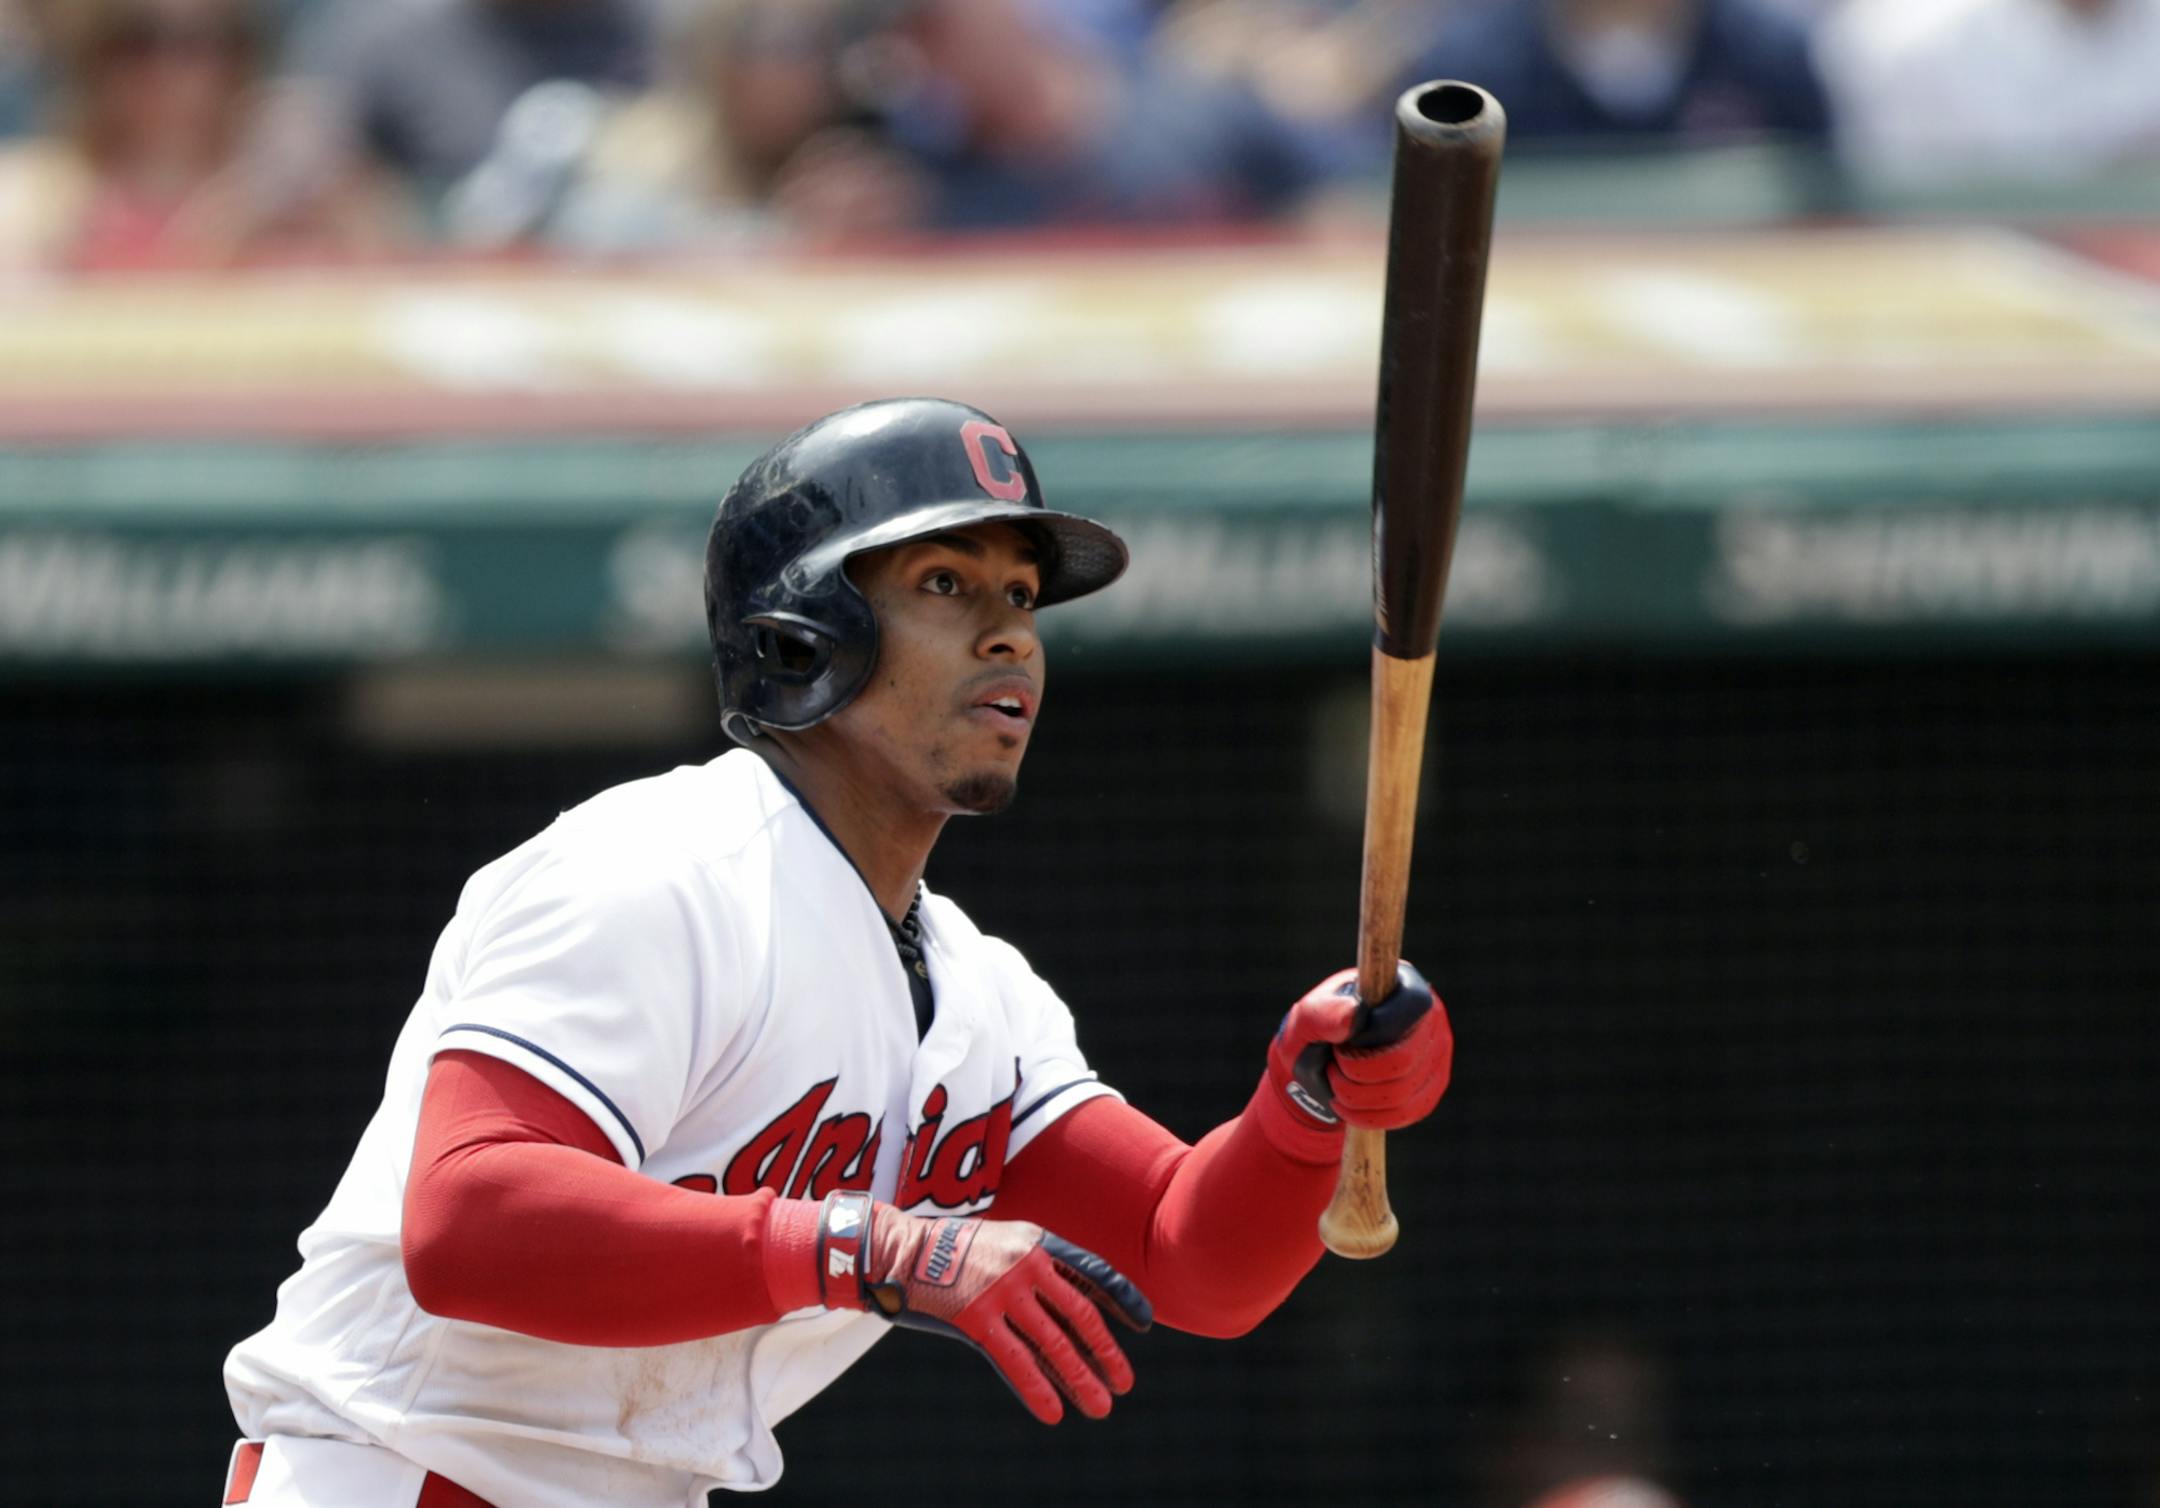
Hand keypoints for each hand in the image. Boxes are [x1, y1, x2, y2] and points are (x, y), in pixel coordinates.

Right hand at [814, 1192, 1150, 1423]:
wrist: (899, 1250)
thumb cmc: (954, 1250)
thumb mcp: (1003, 1242)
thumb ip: (1037, 1266)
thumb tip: (1074, 1305)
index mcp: (1038, 1242)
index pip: (1094, 1272)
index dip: (1123, 1299)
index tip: (1144, 1324)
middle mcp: (1026, 1265)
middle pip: (1079, 1315)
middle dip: (1106, 1352)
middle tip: (1124, 1382)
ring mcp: (1001, 1292)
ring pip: (1053, 1344)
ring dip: (1080, 1378)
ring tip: (1100, 1405)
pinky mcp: (976, 1319)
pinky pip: (1015, 1362)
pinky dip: (1037, 1389)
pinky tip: (1054, 1411)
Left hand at [1267, 961, 1450, 1131]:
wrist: (1319, 1068)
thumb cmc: (1314, 1033)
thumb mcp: (1307, 1018)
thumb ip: (1325, 1013)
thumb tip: (1356, 1015)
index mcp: (1405, 984)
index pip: (1412, 1006)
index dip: (1376, 1028)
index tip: (1345, 1036)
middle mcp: (1432, 1019)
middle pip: (1405, 1058)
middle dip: (1356, 1071)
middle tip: (1334, 1064)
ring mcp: (1436, 1058)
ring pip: (1401, 1092)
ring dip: (1354, 1095)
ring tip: (1337, 1080)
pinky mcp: (1430, 1092)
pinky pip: (1403, 1115)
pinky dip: (1366, 1115)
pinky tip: (1348, 1104)